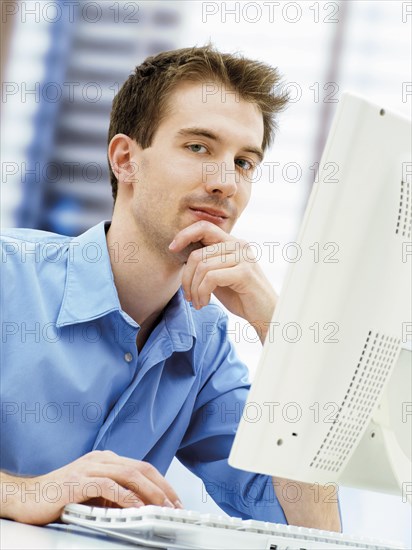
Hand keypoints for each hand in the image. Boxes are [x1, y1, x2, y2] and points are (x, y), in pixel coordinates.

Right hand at [0, 451, 181, 524]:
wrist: (27, 497)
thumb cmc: (59, 495)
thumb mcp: (93, 493)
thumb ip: (113, 495)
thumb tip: (140, 507)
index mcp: (105, 459)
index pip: (141, 467)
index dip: (161, 483)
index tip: (173, 499)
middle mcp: (100, 459)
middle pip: (140, 468)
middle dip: (162, 487)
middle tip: (175, 505)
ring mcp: (89, 468)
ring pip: (129, 474)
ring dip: (150, 492)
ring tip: (162, 507)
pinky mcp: (79, 482)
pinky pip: (108, 487)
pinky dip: (126, 498)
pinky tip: (136, 509)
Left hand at [169, 221, 276, 340]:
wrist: (266, 315)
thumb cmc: (241, 297)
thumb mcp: (219, 276)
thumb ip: (207, 263)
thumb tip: (182, 254)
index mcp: (233, 243)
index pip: (205, 227)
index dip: (185, 234)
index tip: (171, 249)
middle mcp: (239, 245)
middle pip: (198, 253)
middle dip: (186, 278)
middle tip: (188, 296)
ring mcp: (243, 257)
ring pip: (202, 267)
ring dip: (194, 289)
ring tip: (198, 303)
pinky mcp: (244, 272)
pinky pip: (210, 278)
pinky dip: (202, 293)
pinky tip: (205, 303)